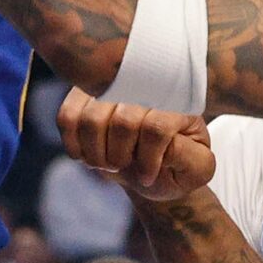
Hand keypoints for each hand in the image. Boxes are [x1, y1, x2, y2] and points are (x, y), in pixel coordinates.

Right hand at [58, 87, 216, 202]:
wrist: (151, 163)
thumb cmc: (176, 165)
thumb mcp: (196, 170)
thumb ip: (191, 159)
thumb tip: (168, 144)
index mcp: (179, 101)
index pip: (156, 126)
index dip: (149, 159)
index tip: (149, 178)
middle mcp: (144, 85)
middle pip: (123, 121)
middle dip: (121, 157)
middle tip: (126, 167)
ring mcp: (111, 86)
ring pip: (91, 118)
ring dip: (97, 153)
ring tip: (108, 162)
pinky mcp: (83, 93)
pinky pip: (67, 117)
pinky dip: (74, 144)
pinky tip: (88, 154)